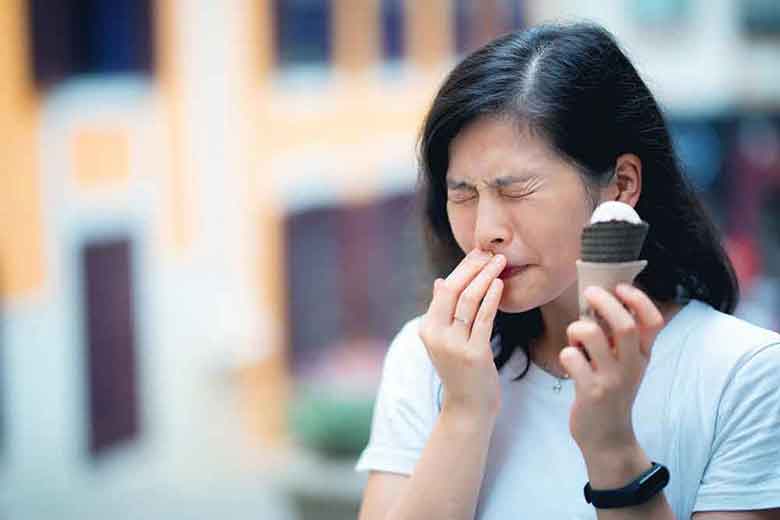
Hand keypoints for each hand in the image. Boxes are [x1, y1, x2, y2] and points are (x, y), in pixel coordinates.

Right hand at [418, 249, 506, 418]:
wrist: (468, 407)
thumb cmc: (461, 371)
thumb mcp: (444, 340)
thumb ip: (442, 312)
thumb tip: (440, 281)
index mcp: (427, 328)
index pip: (445, 289)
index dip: (463, 268)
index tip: (479, 253)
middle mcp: (436, 335)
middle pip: (454, 290)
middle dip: (474, 267)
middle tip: (491, 252)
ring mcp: (454, 345)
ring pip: (469, 300)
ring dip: (485, 277)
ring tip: (500, 262)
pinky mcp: (474, 354)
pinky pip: (484, 319)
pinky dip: (492, 298)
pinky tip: (499, 284)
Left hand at [559, 284, 664, 455]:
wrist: (608, 437)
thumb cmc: (611, 391)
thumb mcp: (625, 364)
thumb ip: (617, 337)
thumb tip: (599, 297)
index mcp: (643, 355)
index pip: (653, 321)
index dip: (638, 300)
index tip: (620, 287)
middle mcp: (632, 366)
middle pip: (624, 325)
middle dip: (604, 302)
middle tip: (589, 293)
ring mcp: (612, 380)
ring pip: (591, 336)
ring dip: (577, 328)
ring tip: (576, 338)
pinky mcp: (591, 392)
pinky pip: (572, 358)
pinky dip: (566, 353)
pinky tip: (570, 363)